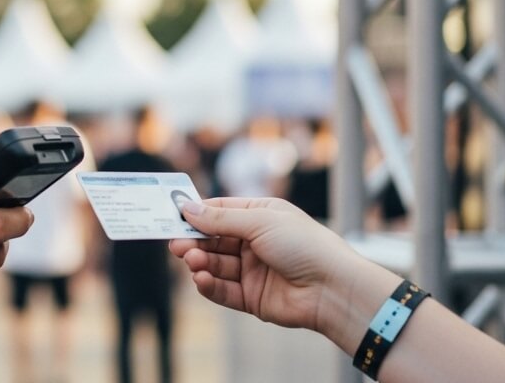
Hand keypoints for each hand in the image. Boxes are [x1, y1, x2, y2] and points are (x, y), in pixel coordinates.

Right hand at [169, 197, 396, 343]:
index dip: (196, 214)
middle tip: (177, 245)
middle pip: (213, 240)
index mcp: (260, 215)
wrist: (332, 288)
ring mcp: (252, 270)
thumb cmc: (305, 245)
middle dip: (194, 242)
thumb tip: (187, 208)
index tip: (172, 215)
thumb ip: (220, 219)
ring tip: (193, 261)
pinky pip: (222, 290)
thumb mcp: (260, 222)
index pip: (219, 211)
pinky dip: (208, 285)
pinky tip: (201, 278)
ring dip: (200, 263)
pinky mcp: (251, 297)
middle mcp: (254, 242)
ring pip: (215, 265)